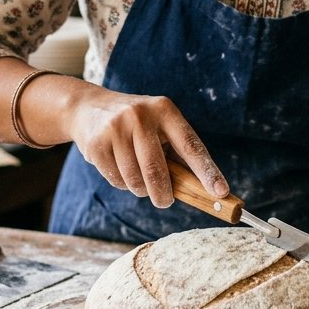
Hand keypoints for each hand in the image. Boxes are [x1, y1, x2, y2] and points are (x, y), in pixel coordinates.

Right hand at [68, 86, 227, 207]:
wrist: (87, 107)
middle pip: (158, 170)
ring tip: (137, 176)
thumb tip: (202, 192)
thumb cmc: (135, 125)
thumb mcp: (158, 127)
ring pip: (135, 180)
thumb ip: (176, 154)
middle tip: (165, 201)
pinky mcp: (96, 143)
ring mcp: (116, 128)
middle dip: (164, 194)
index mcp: (164, 110)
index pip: (191, 145)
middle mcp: (141, 115)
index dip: (207, 171)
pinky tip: (118, 167)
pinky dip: (121, 183)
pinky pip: (116, 180)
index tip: (221, 192)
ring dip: (140, 189)